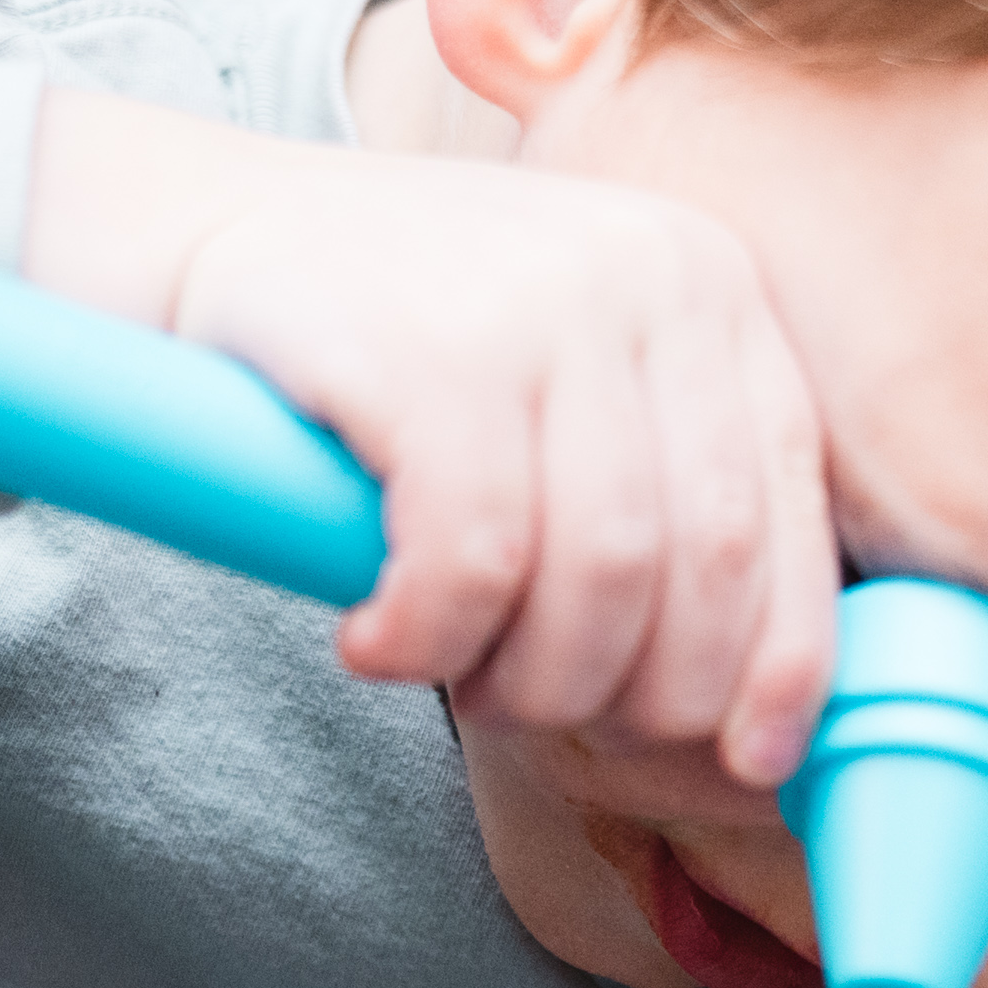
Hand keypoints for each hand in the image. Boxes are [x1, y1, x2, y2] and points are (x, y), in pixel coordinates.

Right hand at [24, 90, 836, 784]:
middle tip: (548, 717)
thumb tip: (754, 711)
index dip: (785, 664)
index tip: (747, 760)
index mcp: (710, 287)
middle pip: (705, 562)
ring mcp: (540, 301)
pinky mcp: (425, 346)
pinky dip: (434, 640)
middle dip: (641, 691)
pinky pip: (475, 562)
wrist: (198, 227)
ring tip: (458, 677)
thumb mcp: (569, 384)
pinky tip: (378, 641)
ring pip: (604, 576)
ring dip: (534, 678)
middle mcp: (650, 274)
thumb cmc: (398, 347)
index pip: (790, 511)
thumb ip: (662, 494)